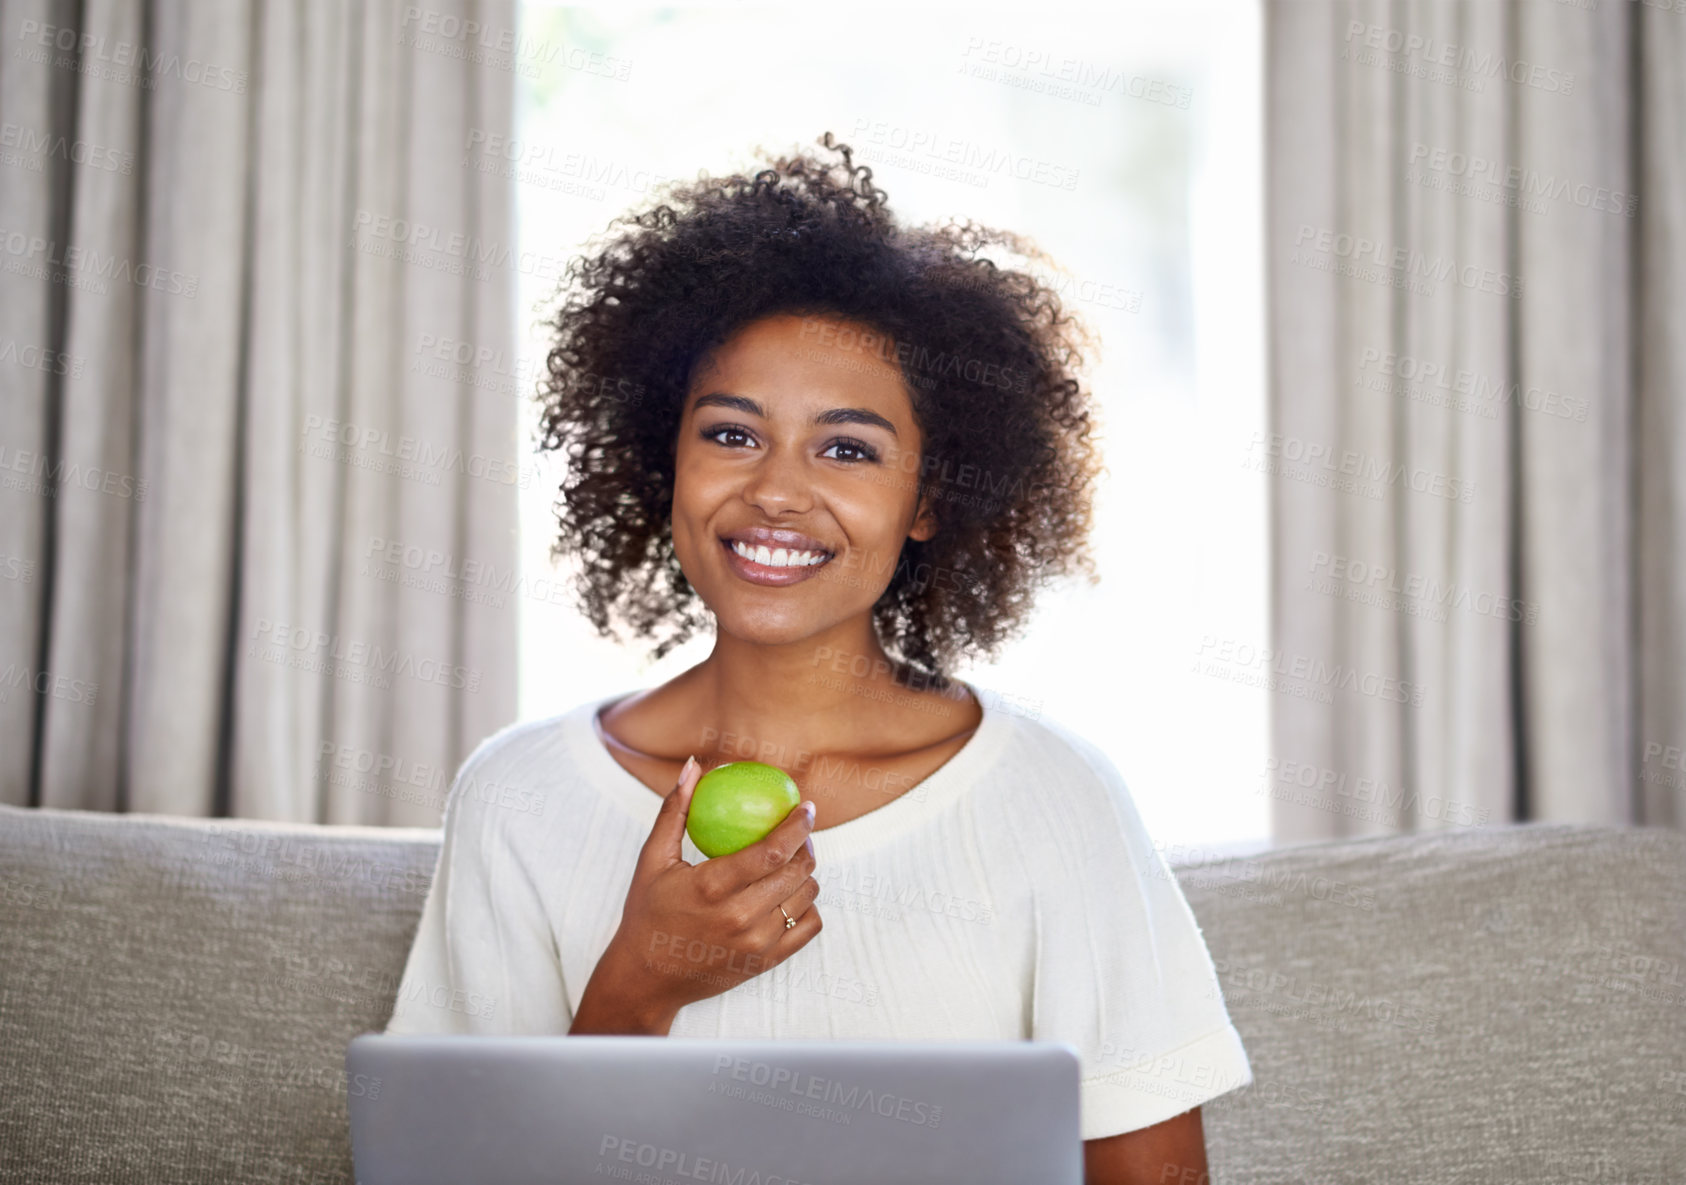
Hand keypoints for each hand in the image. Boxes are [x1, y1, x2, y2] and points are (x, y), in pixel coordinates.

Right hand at [577, 756, 821, 1033]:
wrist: (646, 978)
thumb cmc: (647, 913)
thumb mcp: (653, 860)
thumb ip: (674, 810)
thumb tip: (692, 766)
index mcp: (712, 888)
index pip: (772, 851)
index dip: (798, 825)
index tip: (807, 807)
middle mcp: (740, 918)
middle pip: (797, 871)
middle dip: (807, 844)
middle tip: (800, 831)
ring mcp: (756, 944)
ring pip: (806, 897)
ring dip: (805, 874)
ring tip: (791, 861)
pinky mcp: (765, 963)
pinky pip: (808, 926)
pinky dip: (806, 906)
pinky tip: (789, 894)